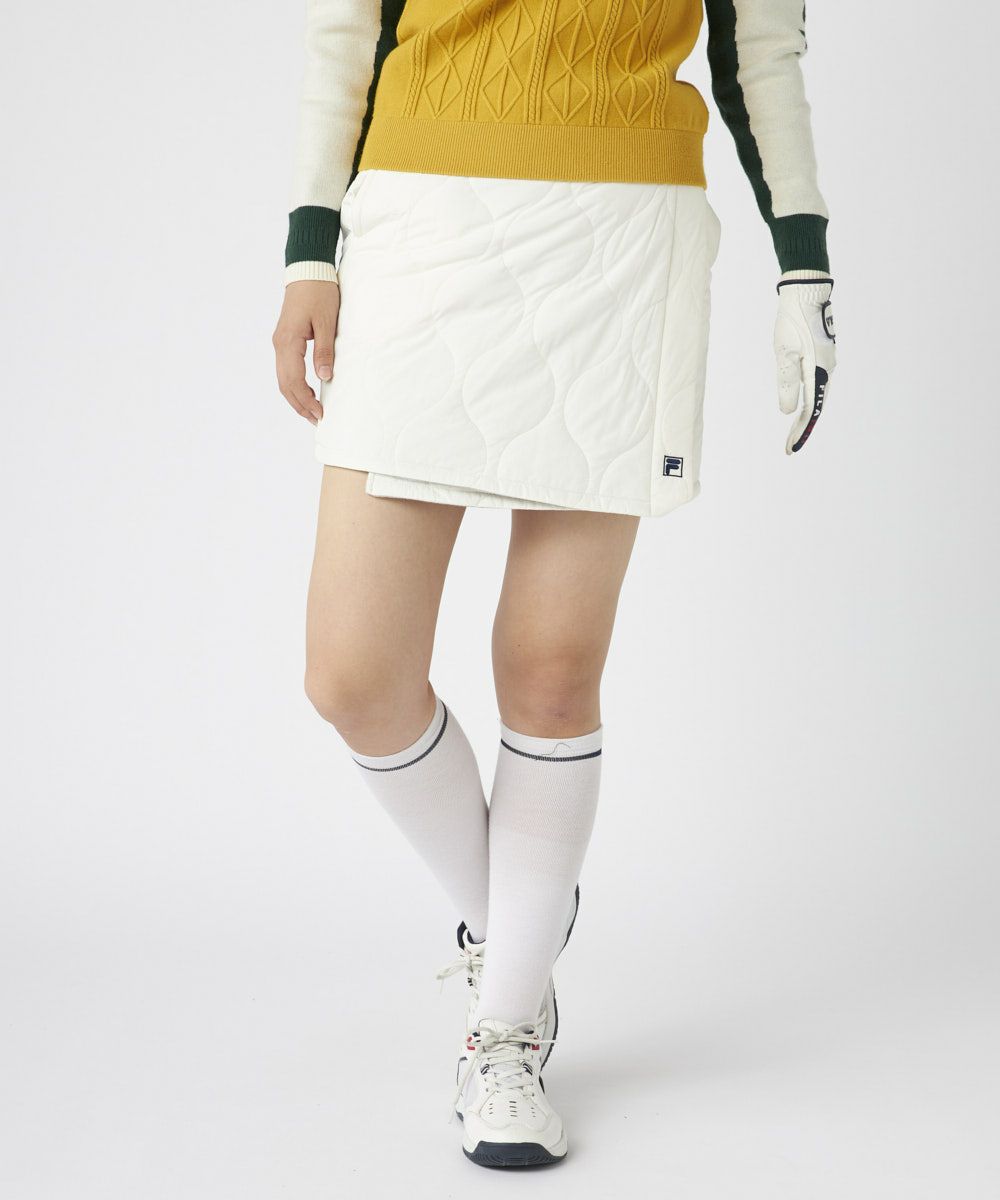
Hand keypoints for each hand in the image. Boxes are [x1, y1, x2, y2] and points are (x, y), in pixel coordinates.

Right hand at [272, 280, 340, 424]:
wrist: (308, 269)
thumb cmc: (319, 292)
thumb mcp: (327, 322)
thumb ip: (324, 350)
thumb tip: (324, 377)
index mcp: (288, 342)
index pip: (294, 381)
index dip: (306, 401)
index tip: (320, 414)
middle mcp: (279, 344)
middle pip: (285, 384)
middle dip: (300, 405)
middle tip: (317, 420)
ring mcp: (280, 342)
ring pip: (283, 378)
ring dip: (296, 397)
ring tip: (312, 411)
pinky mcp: (285, 339)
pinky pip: (286, 369)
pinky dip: (295, 385)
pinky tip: (307, 392)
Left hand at [773, 272, 836, 453]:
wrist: (807, 291)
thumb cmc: (792, 320)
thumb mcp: (784, 352)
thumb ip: (786, 382)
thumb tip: (787, 412)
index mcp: (818, 371)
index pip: (809, 410)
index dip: (800, 431)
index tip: (790, 449)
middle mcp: (827, 369)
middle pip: (815, 406)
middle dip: (802, 428)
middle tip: (789, 448)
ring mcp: (826, 362)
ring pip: (816, 395)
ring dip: (805, 416)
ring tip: (794, 433)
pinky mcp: (822, 355)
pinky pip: (816, 383)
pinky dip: (807, 399)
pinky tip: (800, 404)